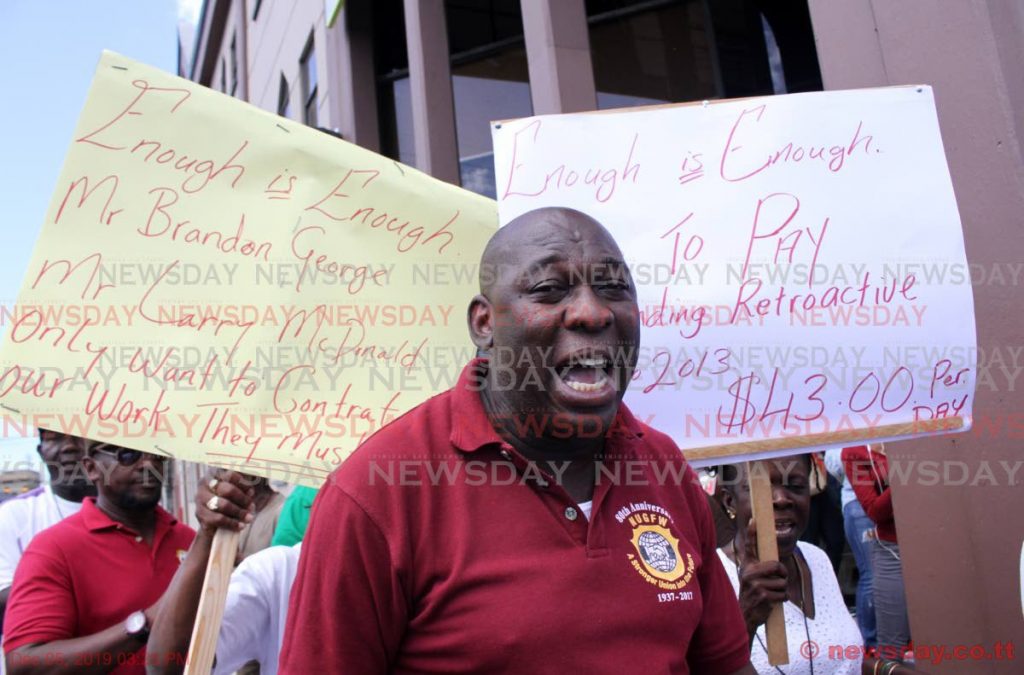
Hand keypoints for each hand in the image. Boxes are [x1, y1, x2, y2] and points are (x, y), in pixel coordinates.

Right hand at [195, 469, 254, 534]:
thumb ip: (242, 487)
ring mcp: (200, 499)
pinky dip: (232, 523)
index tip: (251, 492)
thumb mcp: (235, 489)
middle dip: (242, 500)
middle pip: (227, 490)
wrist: (213, 521)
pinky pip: (218, 519)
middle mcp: (205, 484)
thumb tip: (250, 492)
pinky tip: (240, 526)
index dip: (243, 484)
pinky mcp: (199, 514)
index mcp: (214, 473)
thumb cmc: (228, 499)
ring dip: (239, 512)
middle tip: (252, 507)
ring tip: (249, 518)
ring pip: (223, 505)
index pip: (230, 474)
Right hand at [735, 520, 787, 635]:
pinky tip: (772, 602)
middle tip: (779, 579)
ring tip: (771, 594)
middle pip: (777, 566)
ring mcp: (755, 584)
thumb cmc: (752, 594)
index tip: (753, 520)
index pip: (750, 546)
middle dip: (783, 574)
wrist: (744, 615)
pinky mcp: (762, 596)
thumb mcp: (750, 578)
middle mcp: (749, 572)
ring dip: (781, 590)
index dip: (751, 532)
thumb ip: (759, 567)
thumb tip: (773, 560)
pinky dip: (781, 599)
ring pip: (782, 582)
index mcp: (747, 566)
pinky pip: (783, 594)